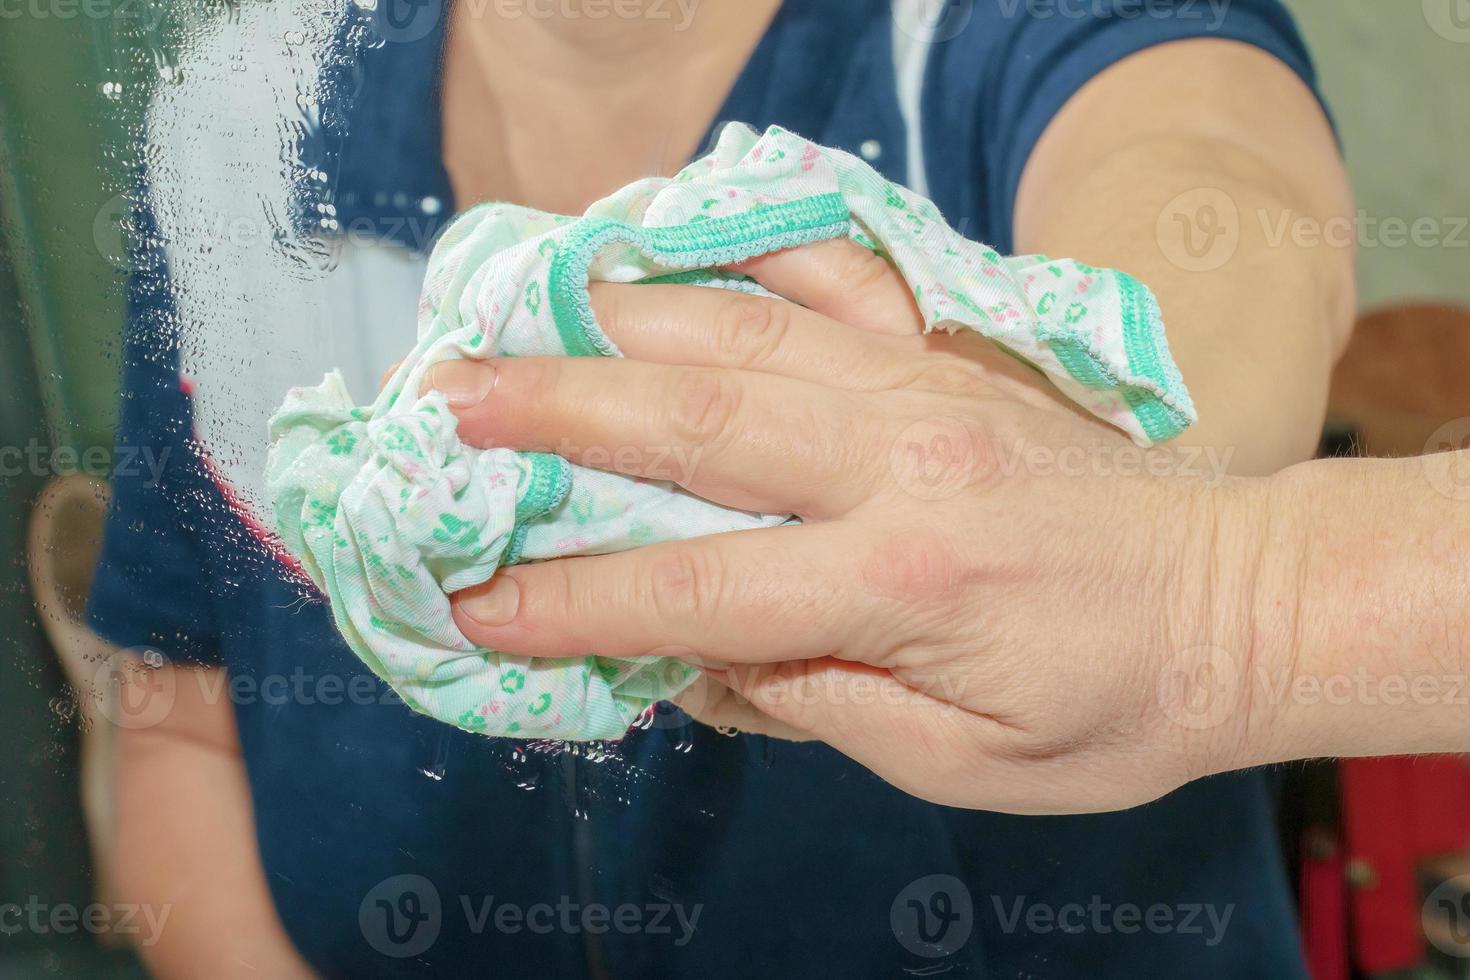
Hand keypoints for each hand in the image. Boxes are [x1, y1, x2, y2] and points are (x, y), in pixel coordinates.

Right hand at [428, 239, 1277, 812]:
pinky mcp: (946, 351)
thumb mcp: (958, 762)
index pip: (698, 592)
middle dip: (553, 414)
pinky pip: (828, 278)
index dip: (571, 604)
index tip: (470, 603)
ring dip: (615, 323)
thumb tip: (691, 658)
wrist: (1238, 604)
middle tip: (444, 403)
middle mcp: (902, 459)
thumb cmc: (1106, 706)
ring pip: (741, 332)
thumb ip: (811, 703)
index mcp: (905, 580)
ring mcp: (924, 385)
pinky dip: (738, 255)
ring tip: (514, 317)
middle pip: (693, 423)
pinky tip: (666, 248)